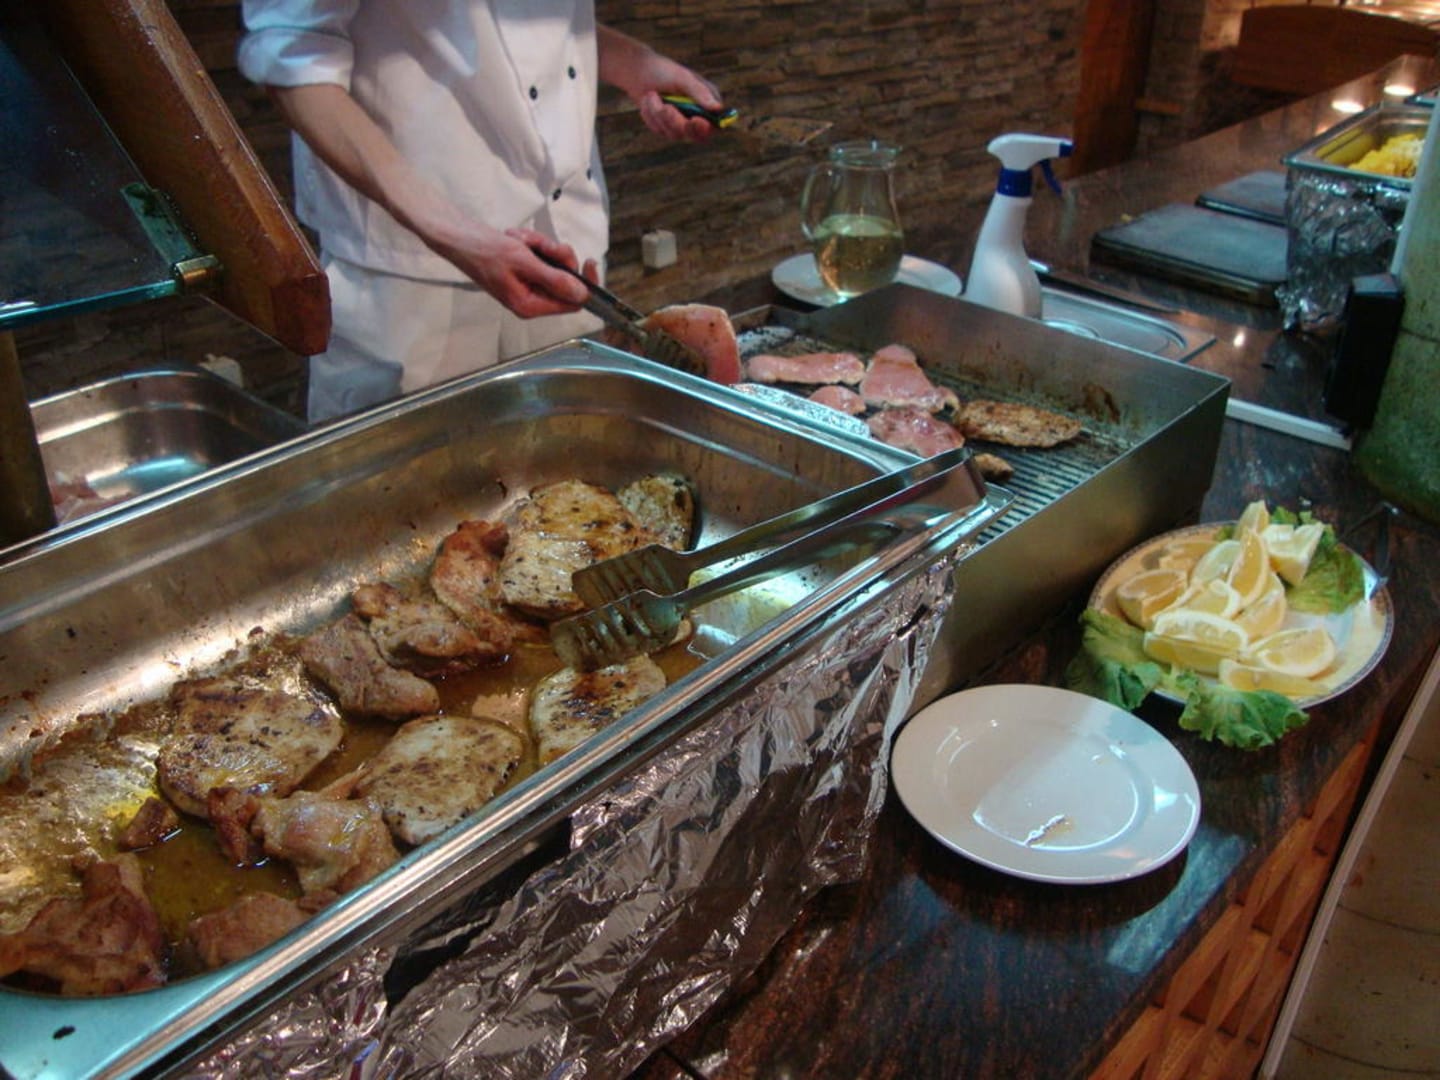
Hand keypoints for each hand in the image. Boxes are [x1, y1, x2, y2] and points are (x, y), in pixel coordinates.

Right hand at [428, 223, 596, 318]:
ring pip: (554, 263)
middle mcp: (531, 299)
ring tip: (520, 239)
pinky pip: (541, 256)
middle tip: (541, 243)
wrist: (458, 236)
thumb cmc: (485, 250)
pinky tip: (516, 238)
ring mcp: (528, 284)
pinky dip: (532, 243)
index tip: (588, 261)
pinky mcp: (524, 270)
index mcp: (531, 305)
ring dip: (541, 245)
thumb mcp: (523, 262)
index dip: (584, 283)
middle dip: (556, 255)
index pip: (572, 303)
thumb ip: (554, 279)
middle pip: (565, 280)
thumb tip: (582, 294)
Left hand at [598, 26, 720, 143]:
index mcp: (708, 100)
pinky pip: (659, 130)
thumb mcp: (682, 78)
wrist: (638, 71)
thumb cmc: (663, 70)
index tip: (693, 120)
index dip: (706, 127)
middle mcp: (699, 114)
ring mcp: (682, 123)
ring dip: (658, 114)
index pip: (716, 124)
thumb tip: (717, 108)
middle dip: (676, 121)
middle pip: (696, 135)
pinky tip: (648, 101)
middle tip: (665, 107)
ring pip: (675, 134)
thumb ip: (699, 93)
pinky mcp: (667, 127)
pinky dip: (650, 115)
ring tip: (651, 94)